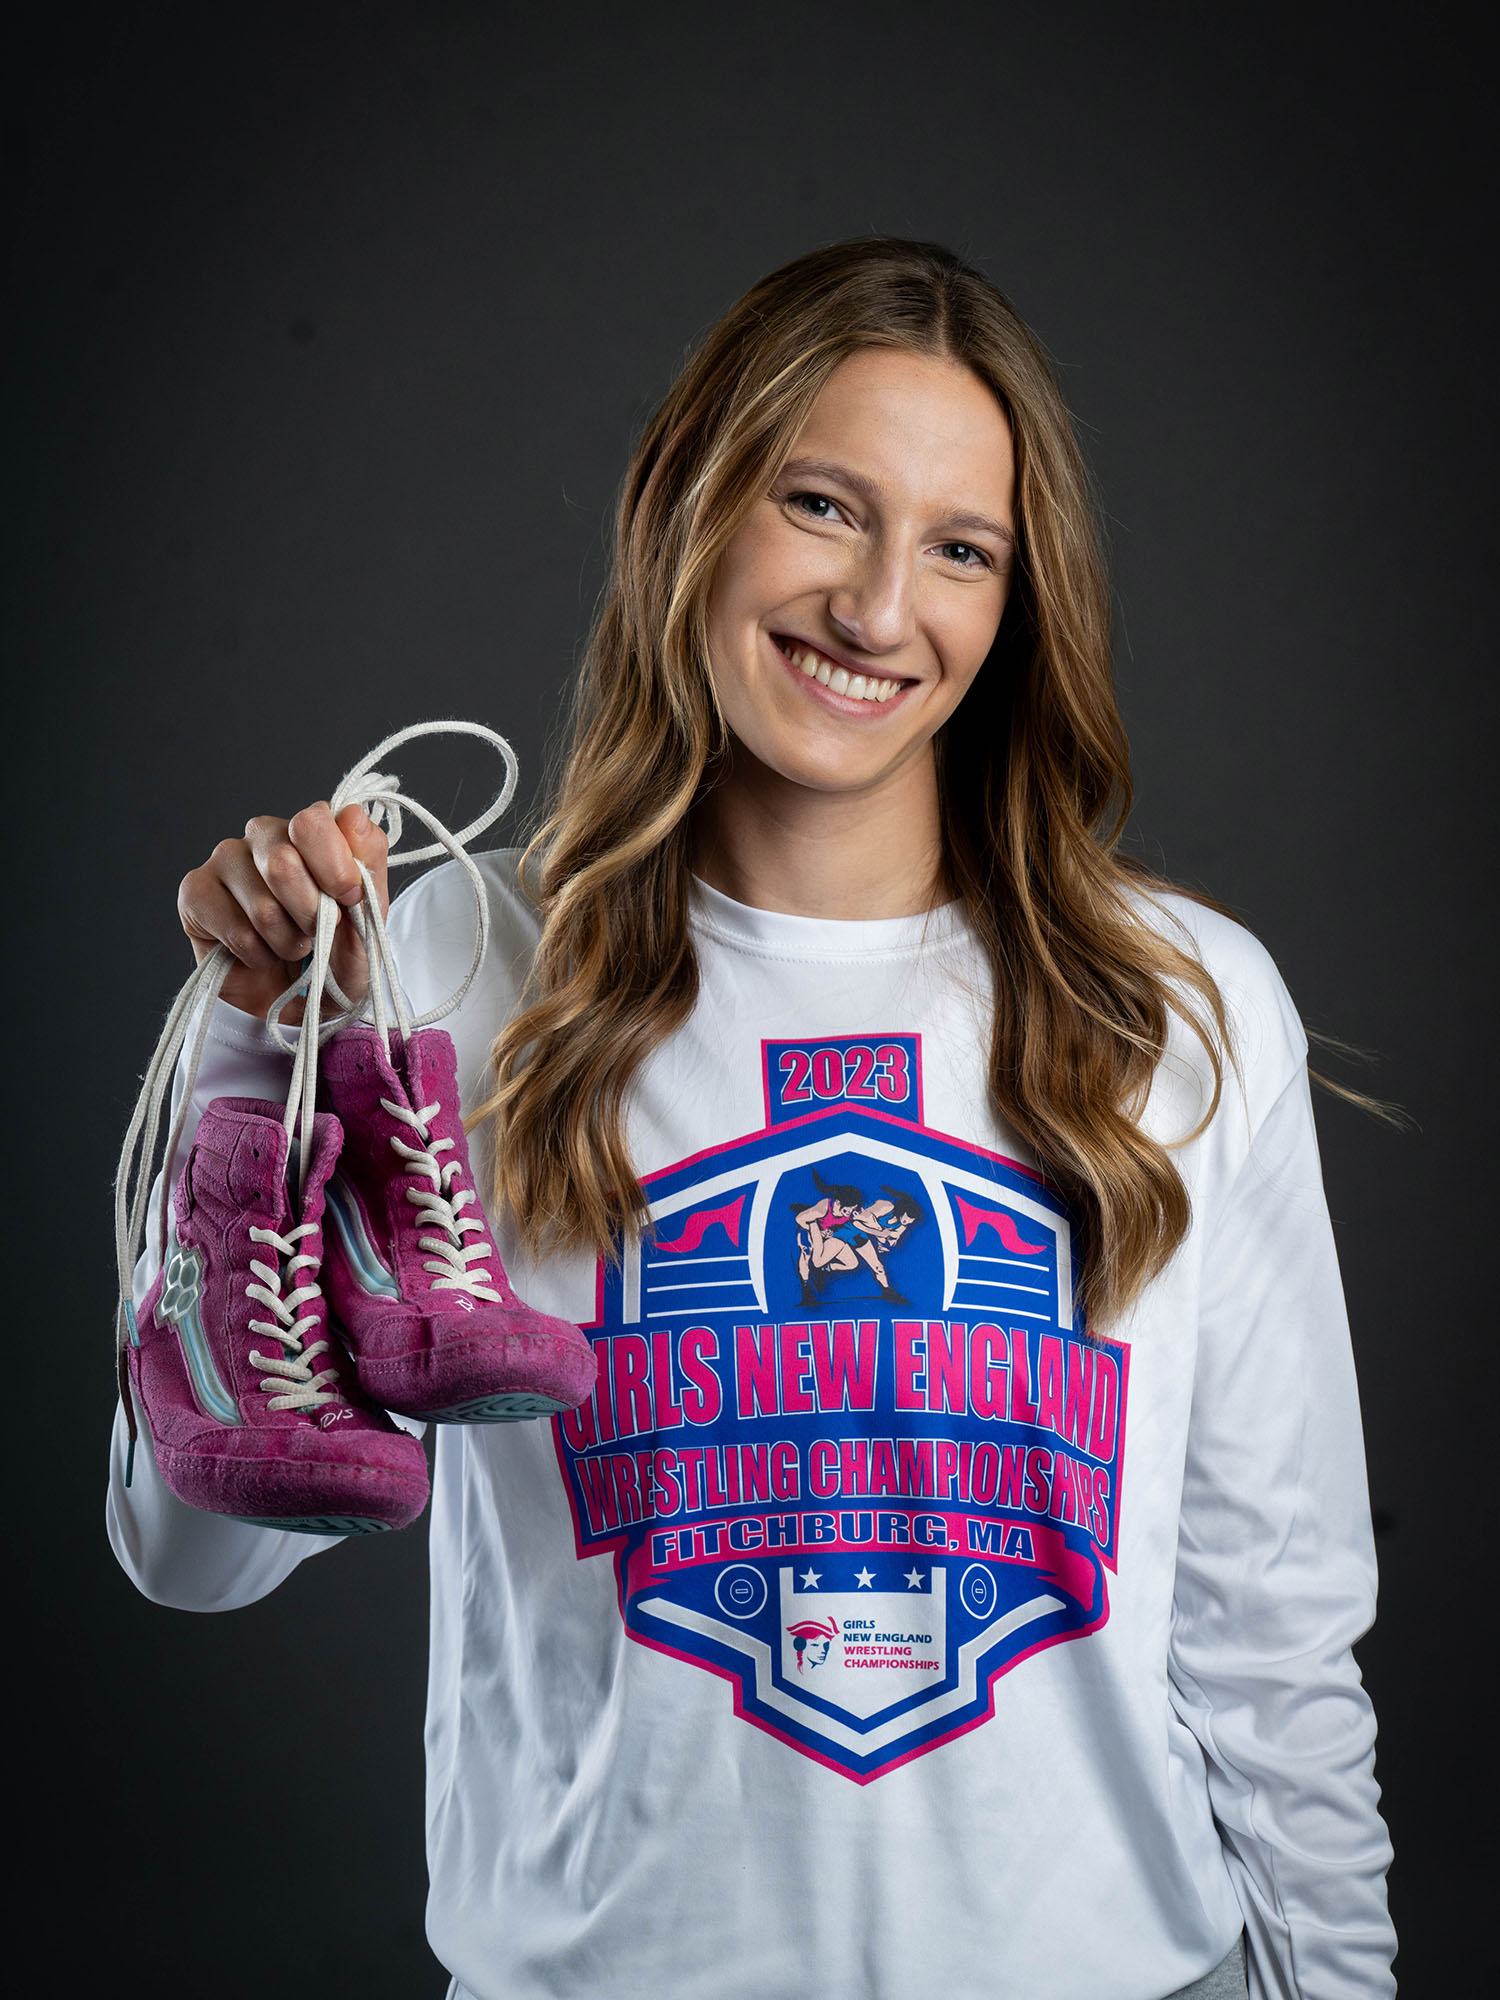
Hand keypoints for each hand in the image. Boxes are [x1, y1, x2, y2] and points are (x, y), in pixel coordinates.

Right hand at [177, 802, 389, 1020]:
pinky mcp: (195, 892)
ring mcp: (225, 860)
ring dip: (287, 942)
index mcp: (309, 829)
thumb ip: (368, 862)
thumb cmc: (338, 953)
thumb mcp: (369, 913)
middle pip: (283, 864)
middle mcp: (264, 835)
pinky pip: (236, 931)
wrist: (307, 1001)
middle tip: (316, 932)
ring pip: (262, 906)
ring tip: (291, 946)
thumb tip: (353, 815)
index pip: (312, 822)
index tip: (348, 901)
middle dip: (310, 915)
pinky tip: (261, 954)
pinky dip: (259, 955)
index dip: (335, 869)